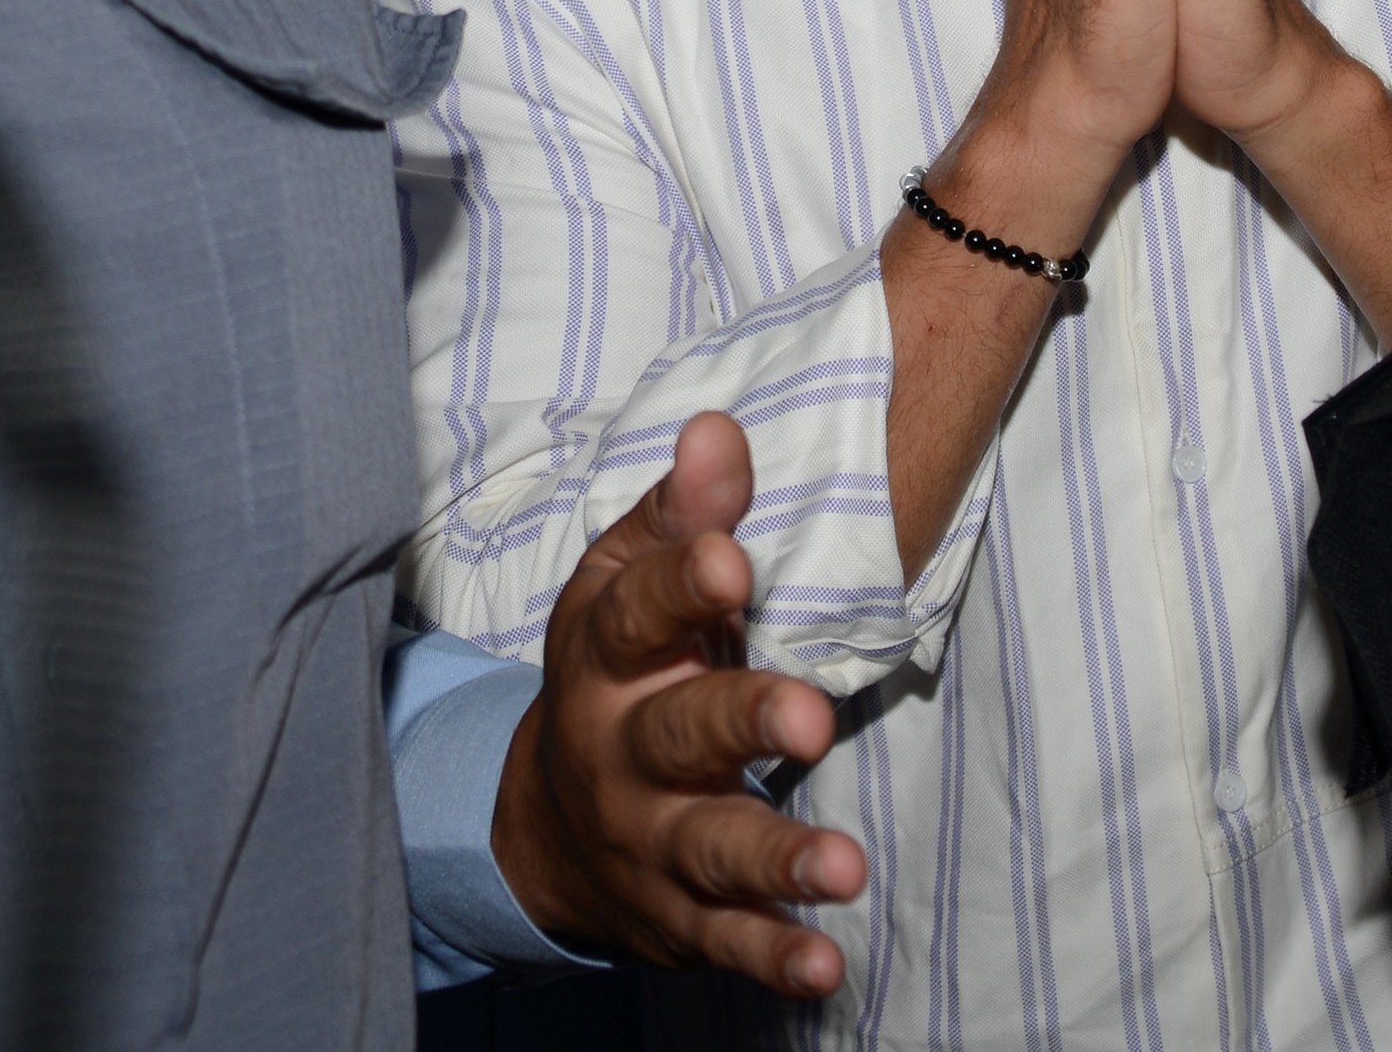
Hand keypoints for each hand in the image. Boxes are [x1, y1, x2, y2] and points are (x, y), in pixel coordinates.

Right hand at [490, 414, 866, 996]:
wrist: (547, 826)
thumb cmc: (619, 674)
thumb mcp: (624, 587)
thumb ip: (680, 514)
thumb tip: (721, 429)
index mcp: (605, 657)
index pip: (637, 614)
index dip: (682, 584)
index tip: (738, 559)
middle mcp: (619, 752)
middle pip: (676, 734)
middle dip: (740, 722)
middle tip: (810, 719)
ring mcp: (647, 840)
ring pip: (710, 847)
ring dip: (777, 859)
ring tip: (844, 867)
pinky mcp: (679, 915)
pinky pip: (727, 940)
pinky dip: (774, 957)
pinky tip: (827, 962)